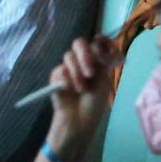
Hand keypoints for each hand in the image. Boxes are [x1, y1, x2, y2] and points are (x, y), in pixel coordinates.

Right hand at [45, 36, 118, 158]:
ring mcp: (68, 68)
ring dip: (77, 72)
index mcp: (97, 62)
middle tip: (90, 71)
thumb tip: (100, 42)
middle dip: (85, 54)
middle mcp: (82, 62)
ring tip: (81, 90)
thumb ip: (102, 61)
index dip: (102, 40)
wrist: (78, 121)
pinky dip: (67, 80)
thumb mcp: (103, 81)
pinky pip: (60, 70)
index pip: (98, 43)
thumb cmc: (94, 104)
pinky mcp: (56, 77)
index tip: (102, 42)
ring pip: (69, 56)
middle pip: (80, 43)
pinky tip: (71, 91)